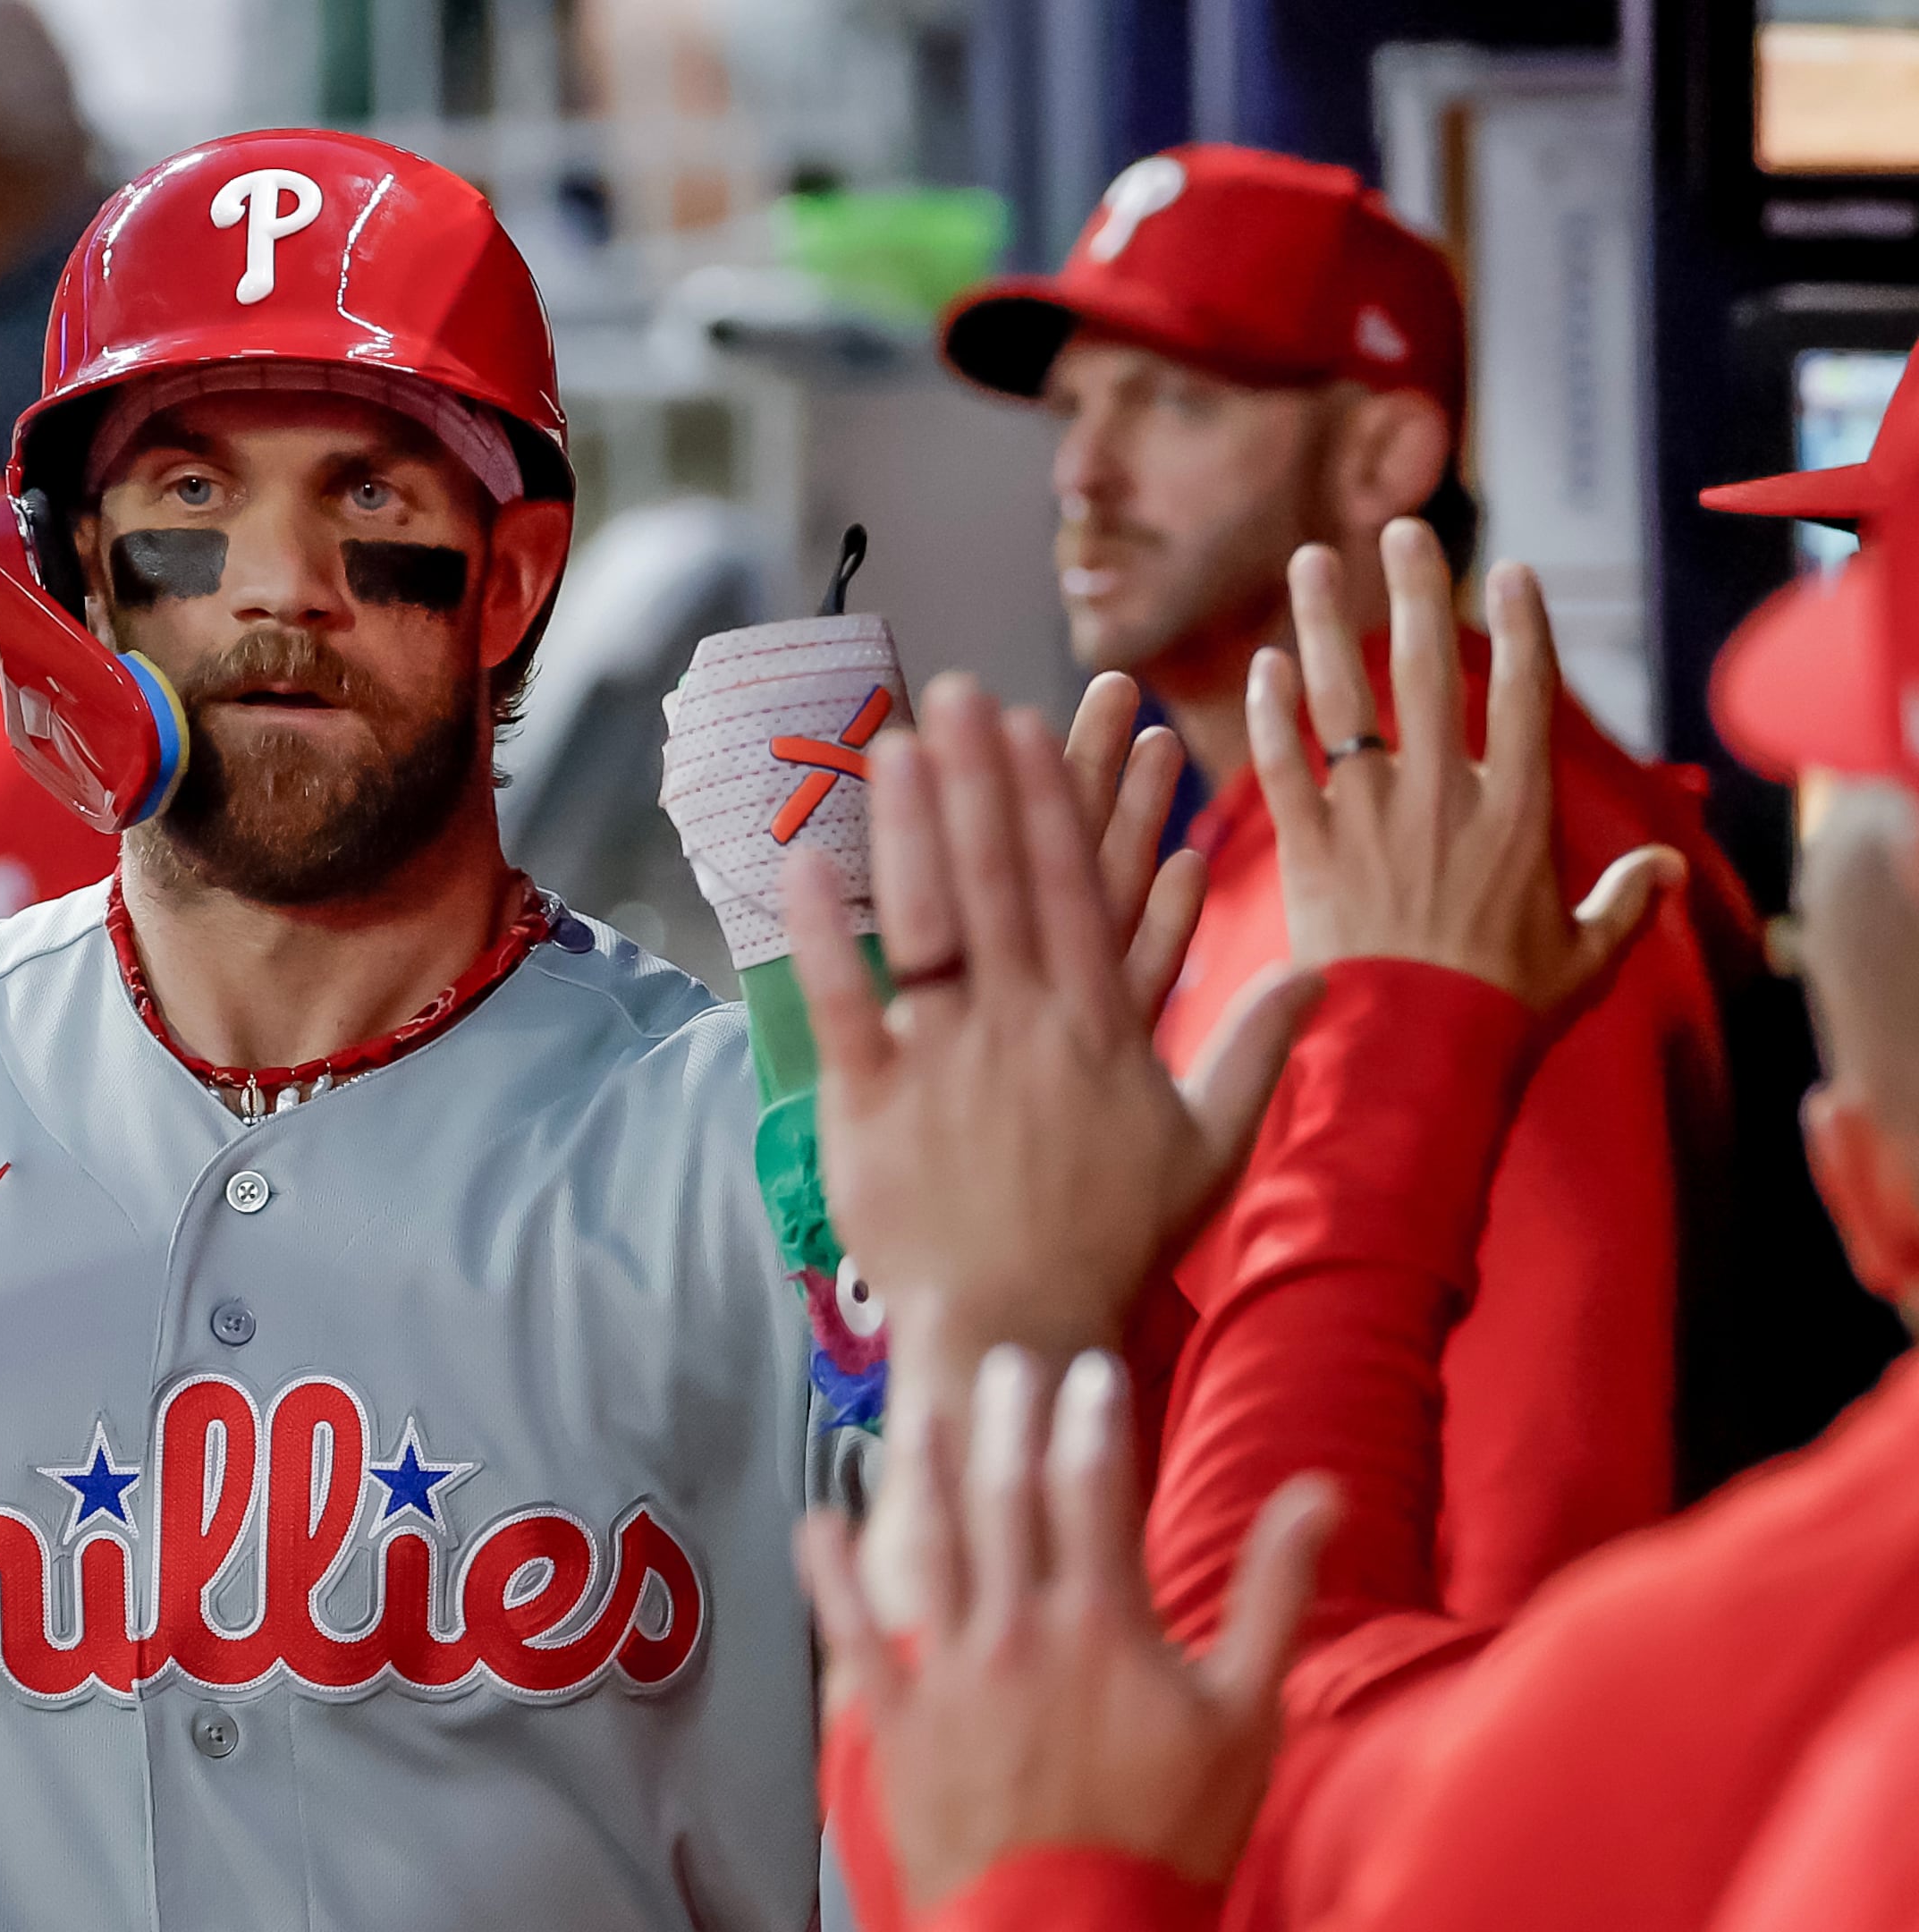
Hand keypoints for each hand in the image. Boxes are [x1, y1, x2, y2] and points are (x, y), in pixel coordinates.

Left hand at [781, 675, 1317, 1365]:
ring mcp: (944, 1064)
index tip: (1026, 725)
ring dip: (908, 829)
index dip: (1045, 799)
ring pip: (926, 924)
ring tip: (890, 745)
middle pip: (996, 882)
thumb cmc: (1110, 1243)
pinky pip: (843, 1003)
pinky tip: (804, 862)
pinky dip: (824, 934)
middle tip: (952, 692)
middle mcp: (1021, 1030)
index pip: (1071, 889)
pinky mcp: (871, 1106)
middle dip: (974, 779)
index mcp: (1096, 1030)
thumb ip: (1258, 1050)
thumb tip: (1322, 977)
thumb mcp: (1206, 1146)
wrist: (1021, 1331)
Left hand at [801, 1348, 1336, 1912]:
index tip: (1087, 1368)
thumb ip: (1275, 1595)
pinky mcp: (897, 1718)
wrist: (1074, 1928)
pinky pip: (853, 1632)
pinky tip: (818, 1521)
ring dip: (923, 1470)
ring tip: (919, 1410)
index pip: (1095, 1487)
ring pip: (931, 1544)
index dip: (1091, 1420)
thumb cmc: (1170, 1831)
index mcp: (1103, 1618)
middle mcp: (1019, 1624)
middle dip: (1005, 1420)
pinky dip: (831, 1575)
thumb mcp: (1248, 1714)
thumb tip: (1319, 1493)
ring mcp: (950, 1668)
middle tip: (1000, 1359)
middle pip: (1007, 1496)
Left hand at [1251, 521, 1677, 1014]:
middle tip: (1396, 530)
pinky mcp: (1308, 851)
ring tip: (1310, 562)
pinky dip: (1271, 715)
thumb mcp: (1584, 961)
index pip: (1524, 697)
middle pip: (1429, 672)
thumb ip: (1623, 905)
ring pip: (1343, 700)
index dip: (1521, 627)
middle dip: (1413, 593)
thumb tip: (1666, 869)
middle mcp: (1443, 799)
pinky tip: (1262, 665)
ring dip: (1326, 624)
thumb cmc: (1504, 1017)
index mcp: (1518, 815)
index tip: (1509, 568)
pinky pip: (1283, 766)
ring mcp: (1371, 819)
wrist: (1417, 1060)